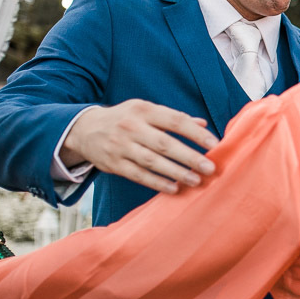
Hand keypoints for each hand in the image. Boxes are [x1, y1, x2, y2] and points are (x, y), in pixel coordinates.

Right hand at [60, 100, 219, 194]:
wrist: (84, 129)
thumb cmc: (125, 119)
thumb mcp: (146, 110)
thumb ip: (174, 117)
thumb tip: (204, 124)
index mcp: (143, 110)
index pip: (175, 121)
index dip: (196, 133)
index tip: (215, 144)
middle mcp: (131, 127)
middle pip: (165, 144)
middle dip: (189, 157)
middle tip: (210, 168)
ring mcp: (121, 146)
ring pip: (152, 162)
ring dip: (176, 172)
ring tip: (196, 181)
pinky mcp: (113, 164)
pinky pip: (138, 175)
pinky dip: (157, 183)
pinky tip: (174, 188)